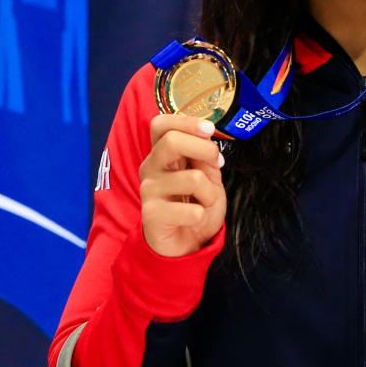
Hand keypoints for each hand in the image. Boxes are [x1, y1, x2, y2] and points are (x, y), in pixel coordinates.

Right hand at [137, 114, 226, 257]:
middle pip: (171, 141)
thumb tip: (208, 137)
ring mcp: (149, 190)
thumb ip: (205, 157)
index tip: (209, 129)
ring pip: (193, 178)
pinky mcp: (151, 214)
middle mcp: (151, 168)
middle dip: (204, 149)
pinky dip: (202, 214)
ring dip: (210, 192)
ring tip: (205, 202)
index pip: (161, 124)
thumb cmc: (194, 206)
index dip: (186, 121)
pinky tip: (195, 218)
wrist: (184, 244)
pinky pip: (191, 209)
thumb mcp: (208, 177)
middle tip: (216, 164)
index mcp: (162, 154)